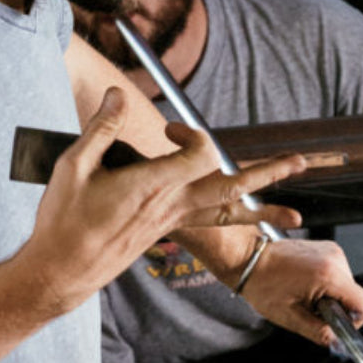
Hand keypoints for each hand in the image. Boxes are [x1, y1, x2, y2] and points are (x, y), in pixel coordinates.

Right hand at [18, 88, 305, 316]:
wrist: (61, 270)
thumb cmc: (64, 219)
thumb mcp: (73, 166)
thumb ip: (102, 127)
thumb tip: (118, 92)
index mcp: (153, 187)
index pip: (201, 155)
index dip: (192, 134)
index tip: (168, 128)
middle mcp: (171, 206)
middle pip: (231, 188)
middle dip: (268, 174)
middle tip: (302, 162)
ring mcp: (172, 222)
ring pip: (227, 213)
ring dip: (263, 209)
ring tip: (297, 216)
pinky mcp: (166, 230)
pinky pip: (209, 221)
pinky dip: (233, 217)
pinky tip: (246, 217)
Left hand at [239, 238, 362, 344]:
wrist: (248, 259)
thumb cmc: (262, 284)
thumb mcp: (290, 317)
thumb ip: (319, 332)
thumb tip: (338, 342)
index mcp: (329, 274)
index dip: (355, 320)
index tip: (334, 323)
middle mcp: (335, 258)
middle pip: (355, 295)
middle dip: (336, 308)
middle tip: (309, 308)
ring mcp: (332, 251)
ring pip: (346, 286)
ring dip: (330, 296)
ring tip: (303, 294)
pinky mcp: (327, 249)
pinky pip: (338, 274)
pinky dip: (326, 284)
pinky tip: (304, 285)